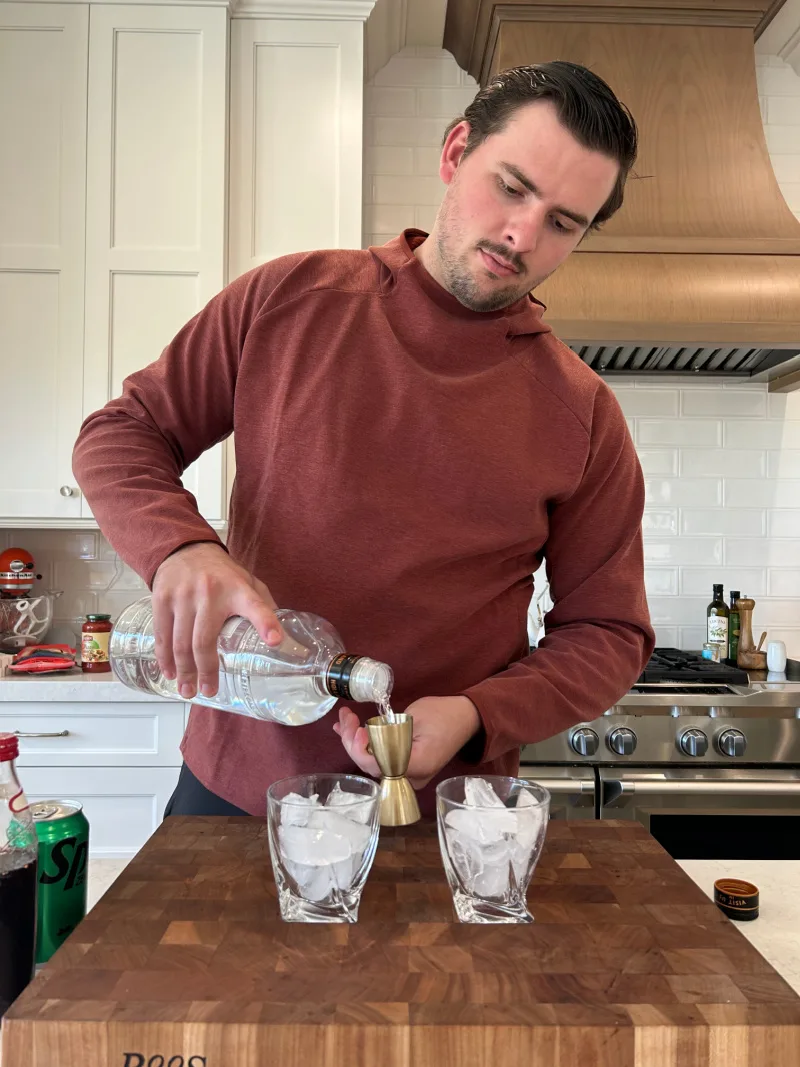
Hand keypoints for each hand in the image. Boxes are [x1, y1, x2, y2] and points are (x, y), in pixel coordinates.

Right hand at [151, 542, 280, 700]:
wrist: (185, 549)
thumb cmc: (222, 573)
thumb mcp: (248, 582)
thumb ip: (263, 606)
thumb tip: (283, 639)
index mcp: (238, 589)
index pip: (256, 606)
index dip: (266, 623)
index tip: (275, 641)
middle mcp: (210, 593)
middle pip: (204, 640)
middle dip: (206, 671)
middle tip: (209, 691)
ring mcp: (183, 596)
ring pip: (180, 642)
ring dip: (184, 671)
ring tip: (187, 691)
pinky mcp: (162, 599)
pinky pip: (162, 634)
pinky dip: (164, 658)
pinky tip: (169, 672)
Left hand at [333, 695, 480, 789]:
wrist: (466, 719)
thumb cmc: (443, 714)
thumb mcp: (414, 717)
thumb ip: (388, 732)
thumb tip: (360, 737)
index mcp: (417, 766)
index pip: (378, 765)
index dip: (360, 749)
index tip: (357, 727)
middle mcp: (411, 778)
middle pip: (372, 766)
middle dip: (352, 741)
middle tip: (345, 717)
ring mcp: (408, 776)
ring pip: (373, 763)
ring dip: (355, 742)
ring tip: (345, 719)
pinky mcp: (405, 768)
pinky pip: (380, 760)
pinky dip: (365, 745)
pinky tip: (350, 731)